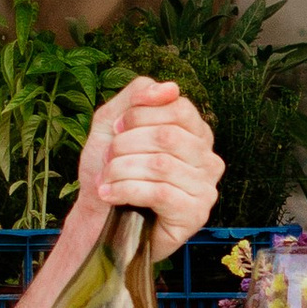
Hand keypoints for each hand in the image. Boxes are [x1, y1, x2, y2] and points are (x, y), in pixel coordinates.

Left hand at [76, 77, 223, 253]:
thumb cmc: (110, 172)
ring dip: (121, 169)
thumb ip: (138, 96)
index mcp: (196, 134)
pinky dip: (126, 190)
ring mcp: (206, 188)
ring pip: (161, 164)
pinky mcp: (195, 214)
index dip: (140, 114)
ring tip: (105, 180)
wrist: (98, 220)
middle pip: (168, 135)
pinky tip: (109, 195)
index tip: (116, 128)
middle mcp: (208, 159)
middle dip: (126, 144)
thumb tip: (171, 87)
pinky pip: (160, 192)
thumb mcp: (114, 123)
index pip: (179, 108)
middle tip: (108, 158)